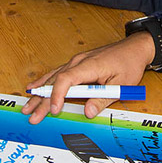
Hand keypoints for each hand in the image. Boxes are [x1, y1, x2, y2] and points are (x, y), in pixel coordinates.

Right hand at [21, 33, 154, 123]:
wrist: (134, 48)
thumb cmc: (129, 64)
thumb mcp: (122, 85)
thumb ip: (103, 99)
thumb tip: (87, 112)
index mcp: (89, 66)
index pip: (66, 80)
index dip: (57, 95)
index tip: (53, 110)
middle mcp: (78, 62)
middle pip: (55, 81)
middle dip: (41, 99)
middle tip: (30, 114)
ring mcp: (76, 62)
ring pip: (53, 78)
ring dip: (39, 92)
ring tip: (27, 105)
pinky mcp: (77, 64)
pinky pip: (57, 74)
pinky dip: (45, 82)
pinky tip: (35, 88)